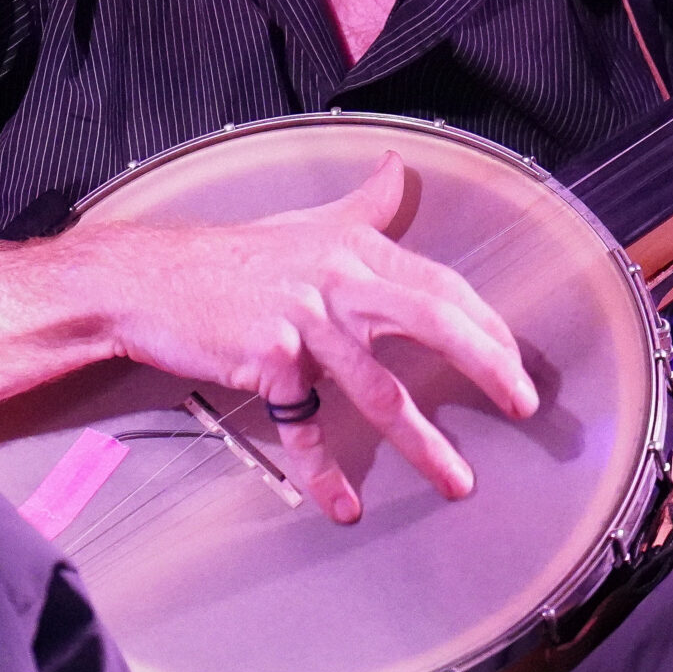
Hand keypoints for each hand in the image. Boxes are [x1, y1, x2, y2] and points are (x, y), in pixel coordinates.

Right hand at [101, 153, 536, 524]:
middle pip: (431, 320)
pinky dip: (325, 472)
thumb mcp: (308, 222)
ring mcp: (303, 321)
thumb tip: (397, 167)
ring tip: (456, 479)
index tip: (517, 360)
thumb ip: (364, 203)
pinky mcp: (268, 360)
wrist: (149, 278)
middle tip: (522, 404)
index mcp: (356, 251)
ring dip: (422, 441)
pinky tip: (345, 504)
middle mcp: (338, 281)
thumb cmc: (233, 256)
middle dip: (486, 364)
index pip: (442, 285)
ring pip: (378, 386)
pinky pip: (306, 427)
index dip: (487, 324)